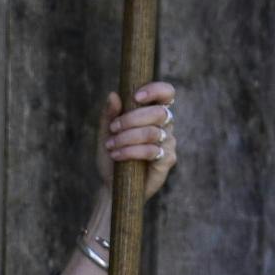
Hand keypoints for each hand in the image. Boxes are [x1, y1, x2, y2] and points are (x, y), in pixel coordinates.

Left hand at [97, 80, 180, 203]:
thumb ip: (109, 114)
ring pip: (152, 132)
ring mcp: (168, 143)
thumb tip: (113, 95)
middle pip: (158, 112)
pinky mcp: (167, 160)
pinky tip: (117, 155)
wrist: (112, 184)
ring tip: (110, 146)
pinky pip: (152, 151)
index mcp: (153, 113)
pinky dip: (131, 151)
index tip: (136, 97)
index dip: (156, 90)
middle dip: (131, 119)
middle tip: (113, 128)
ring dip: (126, 138)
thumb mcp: (106, 133)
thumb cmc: (112, 155)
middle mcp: (165, 125)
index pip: (166, 93)